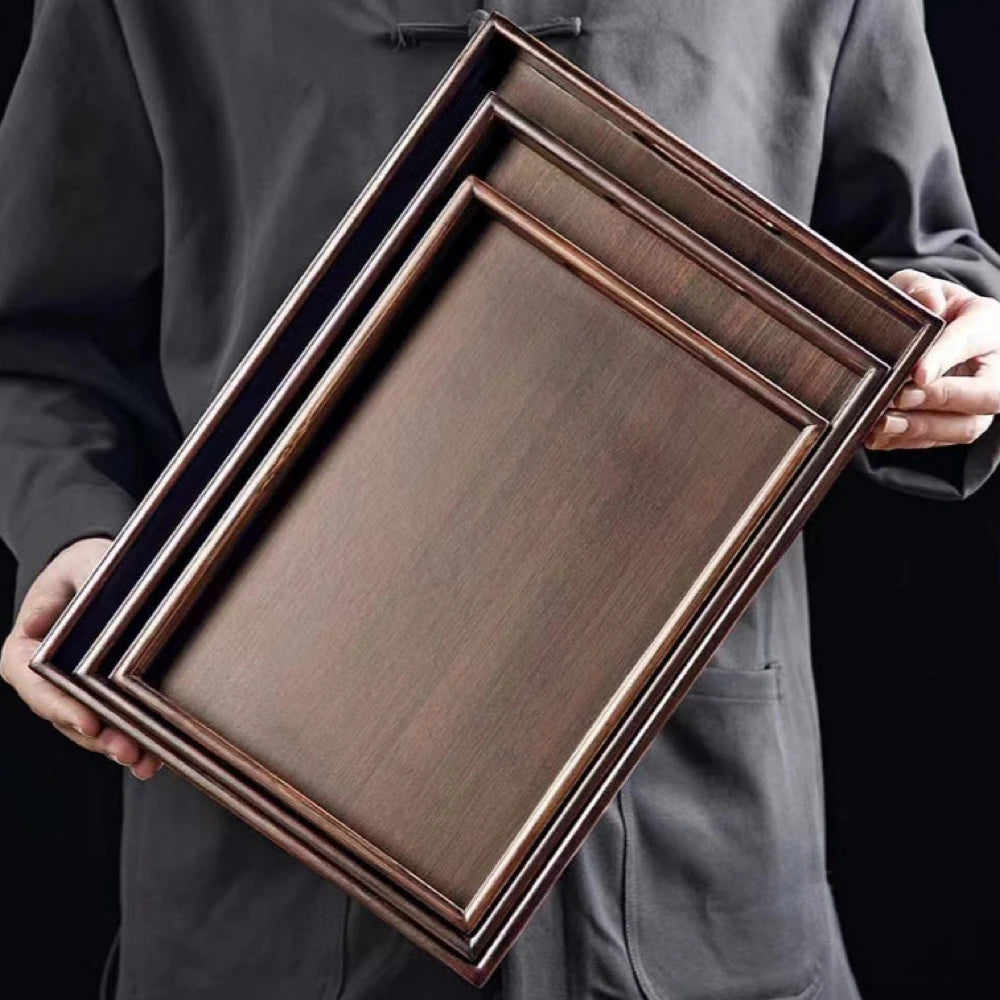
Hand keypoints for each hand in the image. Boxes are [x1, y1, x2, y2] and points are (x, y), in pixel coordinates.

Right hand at [1, 537, 161, 779]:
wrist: (115, 571)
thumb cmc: (92, 565)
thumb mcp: (82, 564)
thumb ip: (71, 586)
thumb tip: (40, 621)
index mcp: (26, 646)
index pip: (33, 681)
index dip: (60, 705)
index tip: (89, 722)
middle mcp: (46, 677)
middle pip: (64, 715)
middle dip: (97, 738)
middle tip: (126, 750)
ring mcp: (75, 693)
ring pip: (90, 730)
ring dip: (117, 747)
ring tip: (143, 759)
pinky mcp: (103, 699)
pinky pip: (114, 726)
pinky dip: (134, 743)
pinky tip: (153, 759)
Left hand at [865, 270, 999, 449]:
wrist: (928, 330)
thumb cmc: (923, 306)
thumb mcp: (917, 286)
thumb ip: (919, 289)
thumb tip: (929, 303)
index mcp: (986, 323)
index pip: (973, 341)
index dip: (946, 358)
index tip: (917, 372)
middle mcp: (994, 367)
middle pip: (988, 396)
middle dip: (942, 400)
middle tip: (900, 398)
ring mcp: (978, 401)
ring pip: (967, 427)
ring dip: (923, 429)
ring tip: (883, 423)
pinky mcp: (956, 424)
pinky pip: (939, 443)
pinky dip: (906, 442)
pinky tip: (876, 436)